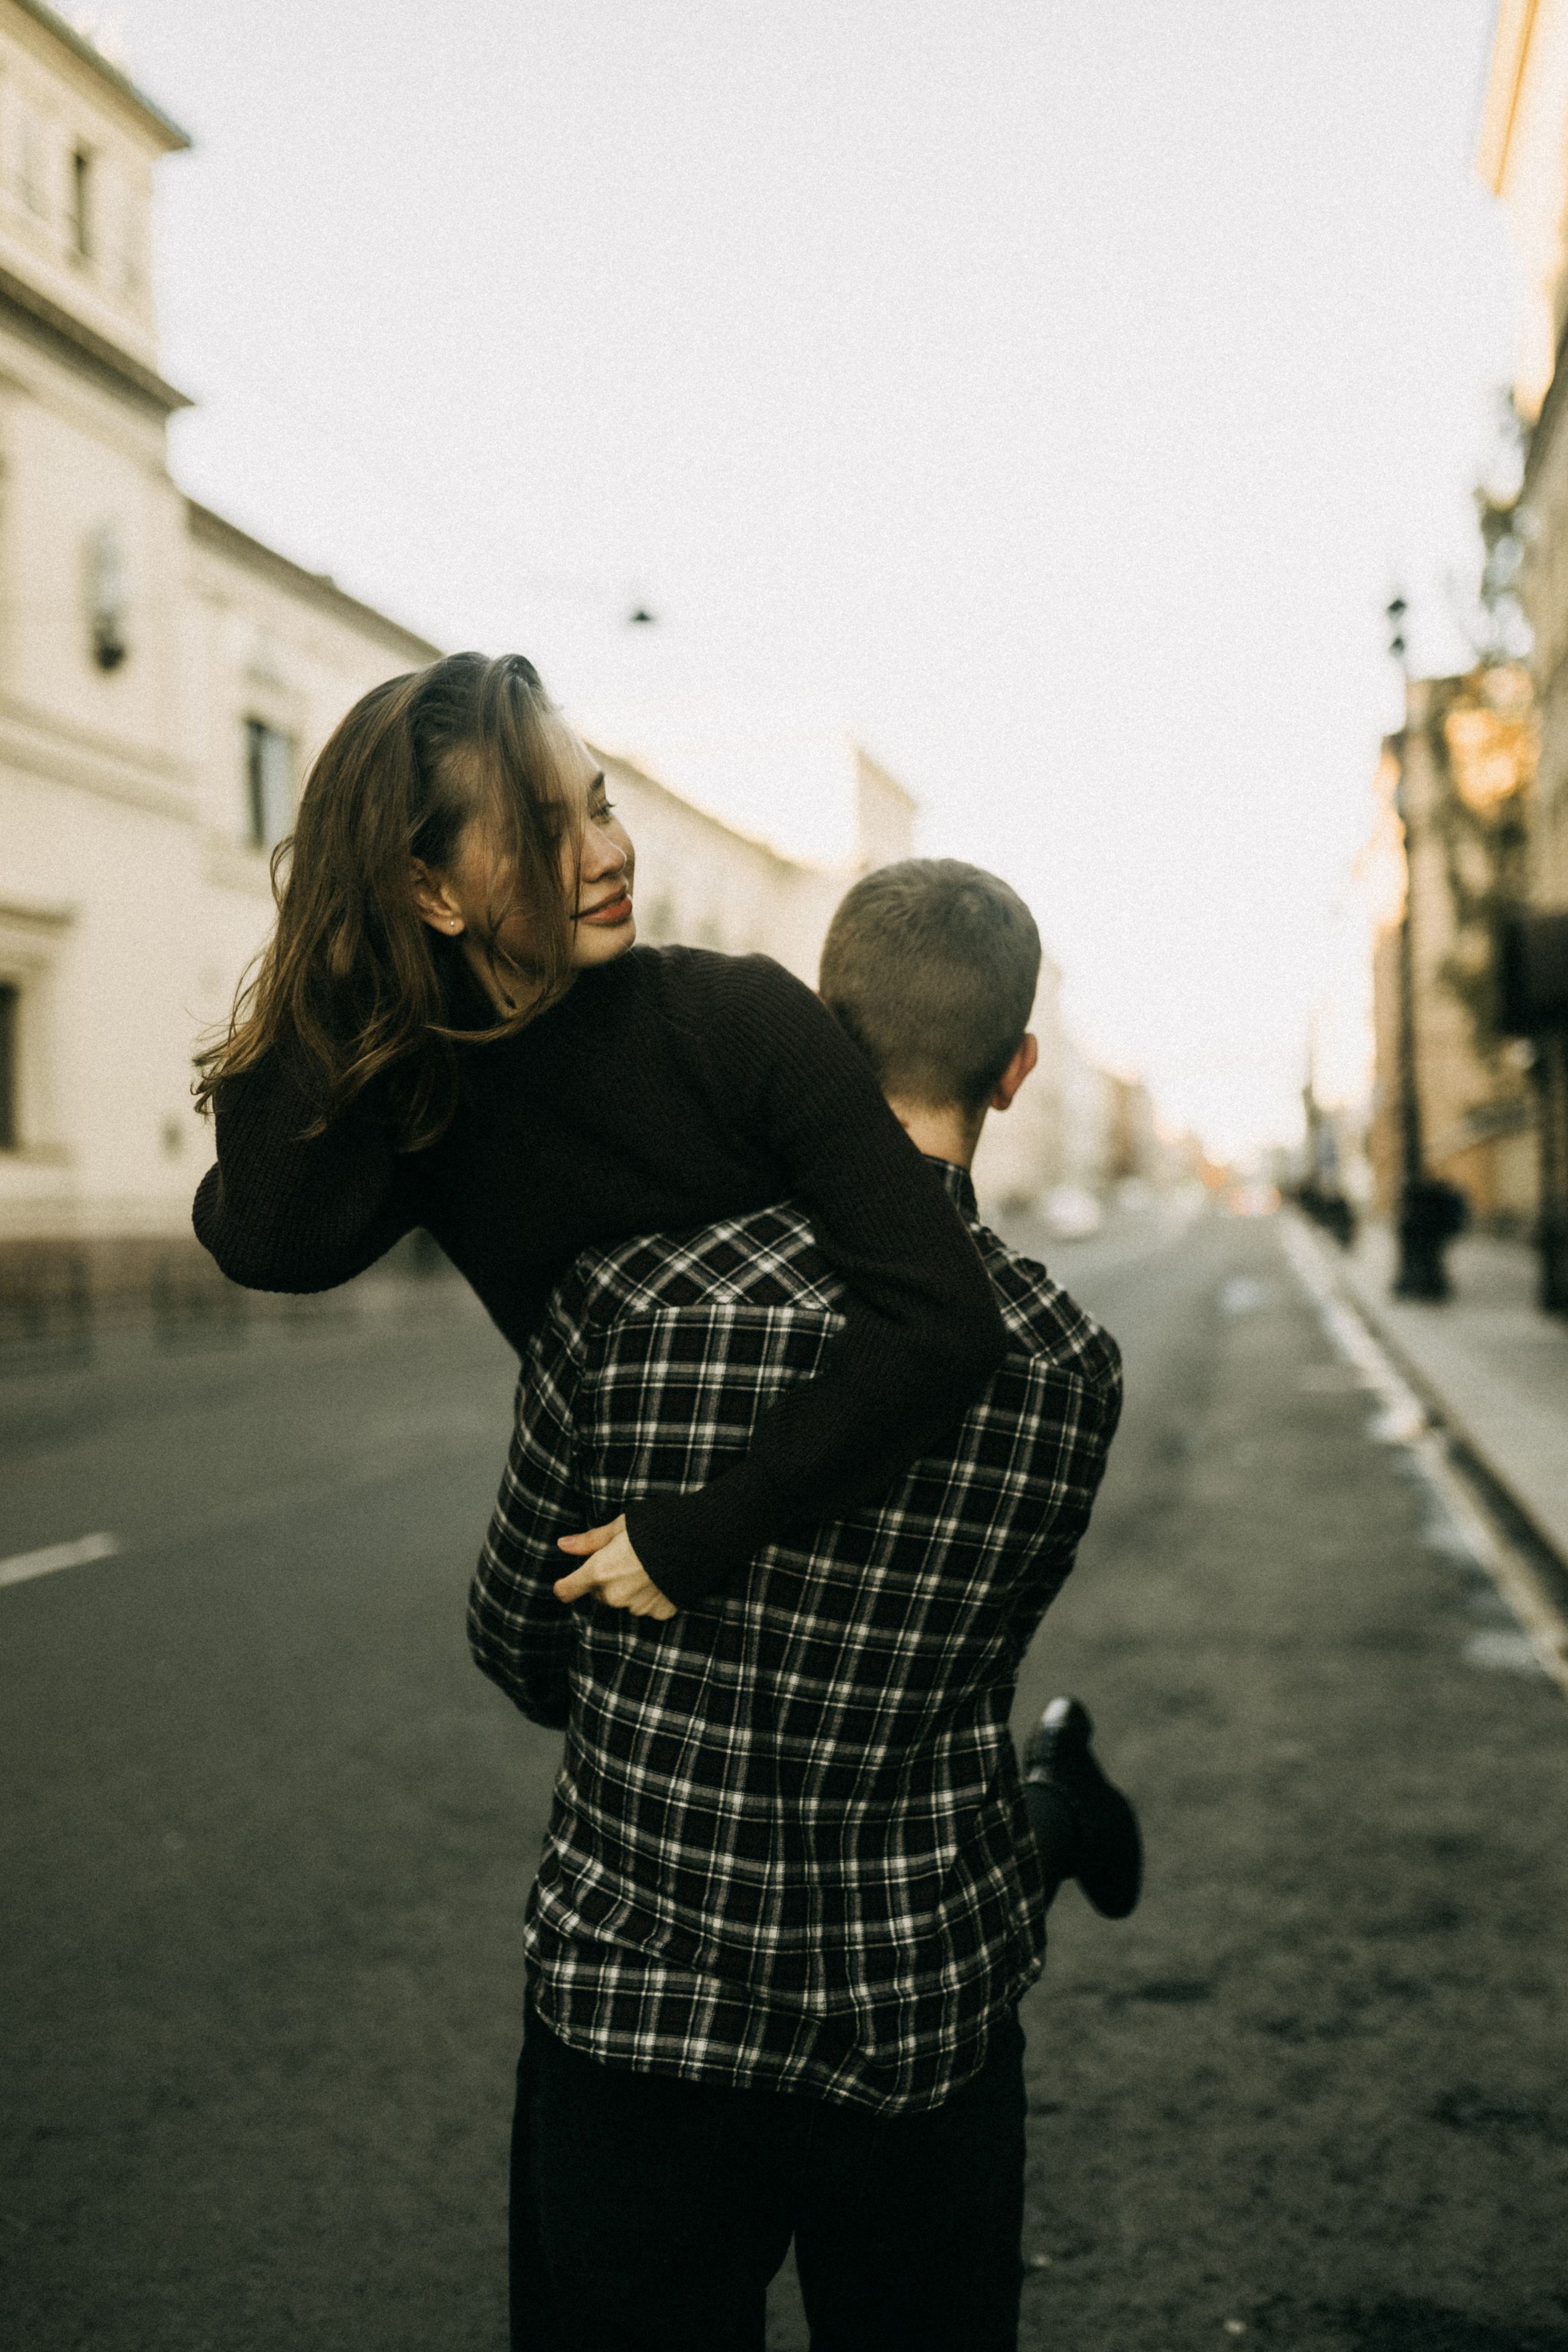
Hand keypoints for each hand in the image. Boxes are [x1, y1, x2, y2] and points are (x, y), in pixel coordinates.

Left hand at [554, 1515, 675, 1619]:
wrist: (700, 1539)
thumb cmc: (656, 1526)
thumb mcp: (620, 1526)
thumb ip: (590, 1541)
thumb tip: (562, 1545)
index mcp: (599, 1572)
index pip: (566, 1591)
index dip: (565, 1584)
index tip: (569, 1579)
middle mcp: (614, 1596)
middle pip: (597, 1594)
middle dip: (604, 1580)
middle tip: (625, 1558)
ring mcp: (638, 1608)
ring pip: (622, 1601)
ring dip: (628, 1589)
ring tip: (647, 1566)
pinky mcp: (659, 1613)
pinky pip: (645, 1606)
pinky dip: (650, 1596)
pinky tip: (662, 1577)